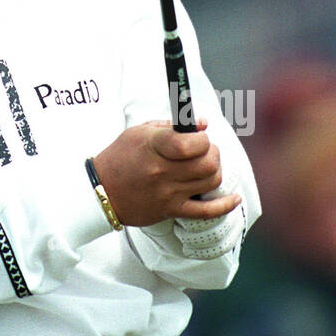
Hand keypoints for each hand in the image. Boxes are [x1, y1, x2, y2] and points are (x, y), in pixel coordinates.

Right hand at [92, 119, 240, 226]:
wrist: (101, 190)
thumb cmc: (120, 156)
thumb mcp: (139, 132)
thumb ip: (172, 126)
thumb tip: (202, 123)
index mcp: (154, 147)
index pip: (192, 143)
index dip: (203, 139)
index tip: (199, 137)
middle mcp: (162, 171)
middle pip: (208, 163)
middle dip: (213, 153)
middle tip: (205, 151)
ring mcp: (168, 193)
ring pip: (211, 182)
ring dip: (215, 171)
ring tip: (206, 167)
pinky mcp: (171, 210)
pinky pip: (206, 211)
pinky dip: (225, 205)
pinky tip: (234, 198)